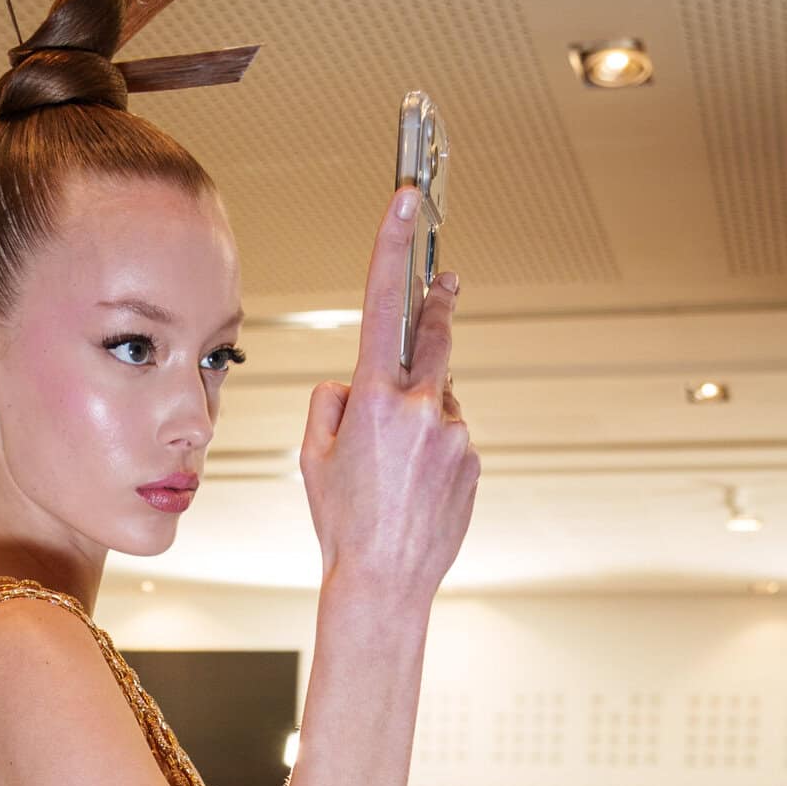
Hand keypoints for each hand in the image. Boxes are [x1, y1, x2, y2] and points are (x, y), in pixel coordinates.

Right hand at [300, 191, 478, 598]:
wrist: (382, 583)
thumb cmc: (342, 523)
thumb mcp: (313, 455)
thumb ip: (332, 402)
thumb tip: (356, 382)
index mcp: (373, 399)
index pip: (383, 303)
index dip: (392, 246)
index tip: (405, 201)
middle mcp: (421, 409)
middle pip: (437, 335)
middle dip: (438, 307)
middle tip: (446, 282)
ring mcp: (454, 435)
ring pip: (441, 401)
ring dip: (423, 415)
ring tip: (397, 470)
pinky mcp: (473, 462)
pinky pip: (452, 439)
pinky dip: (435, 452)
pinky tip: (415, 489)